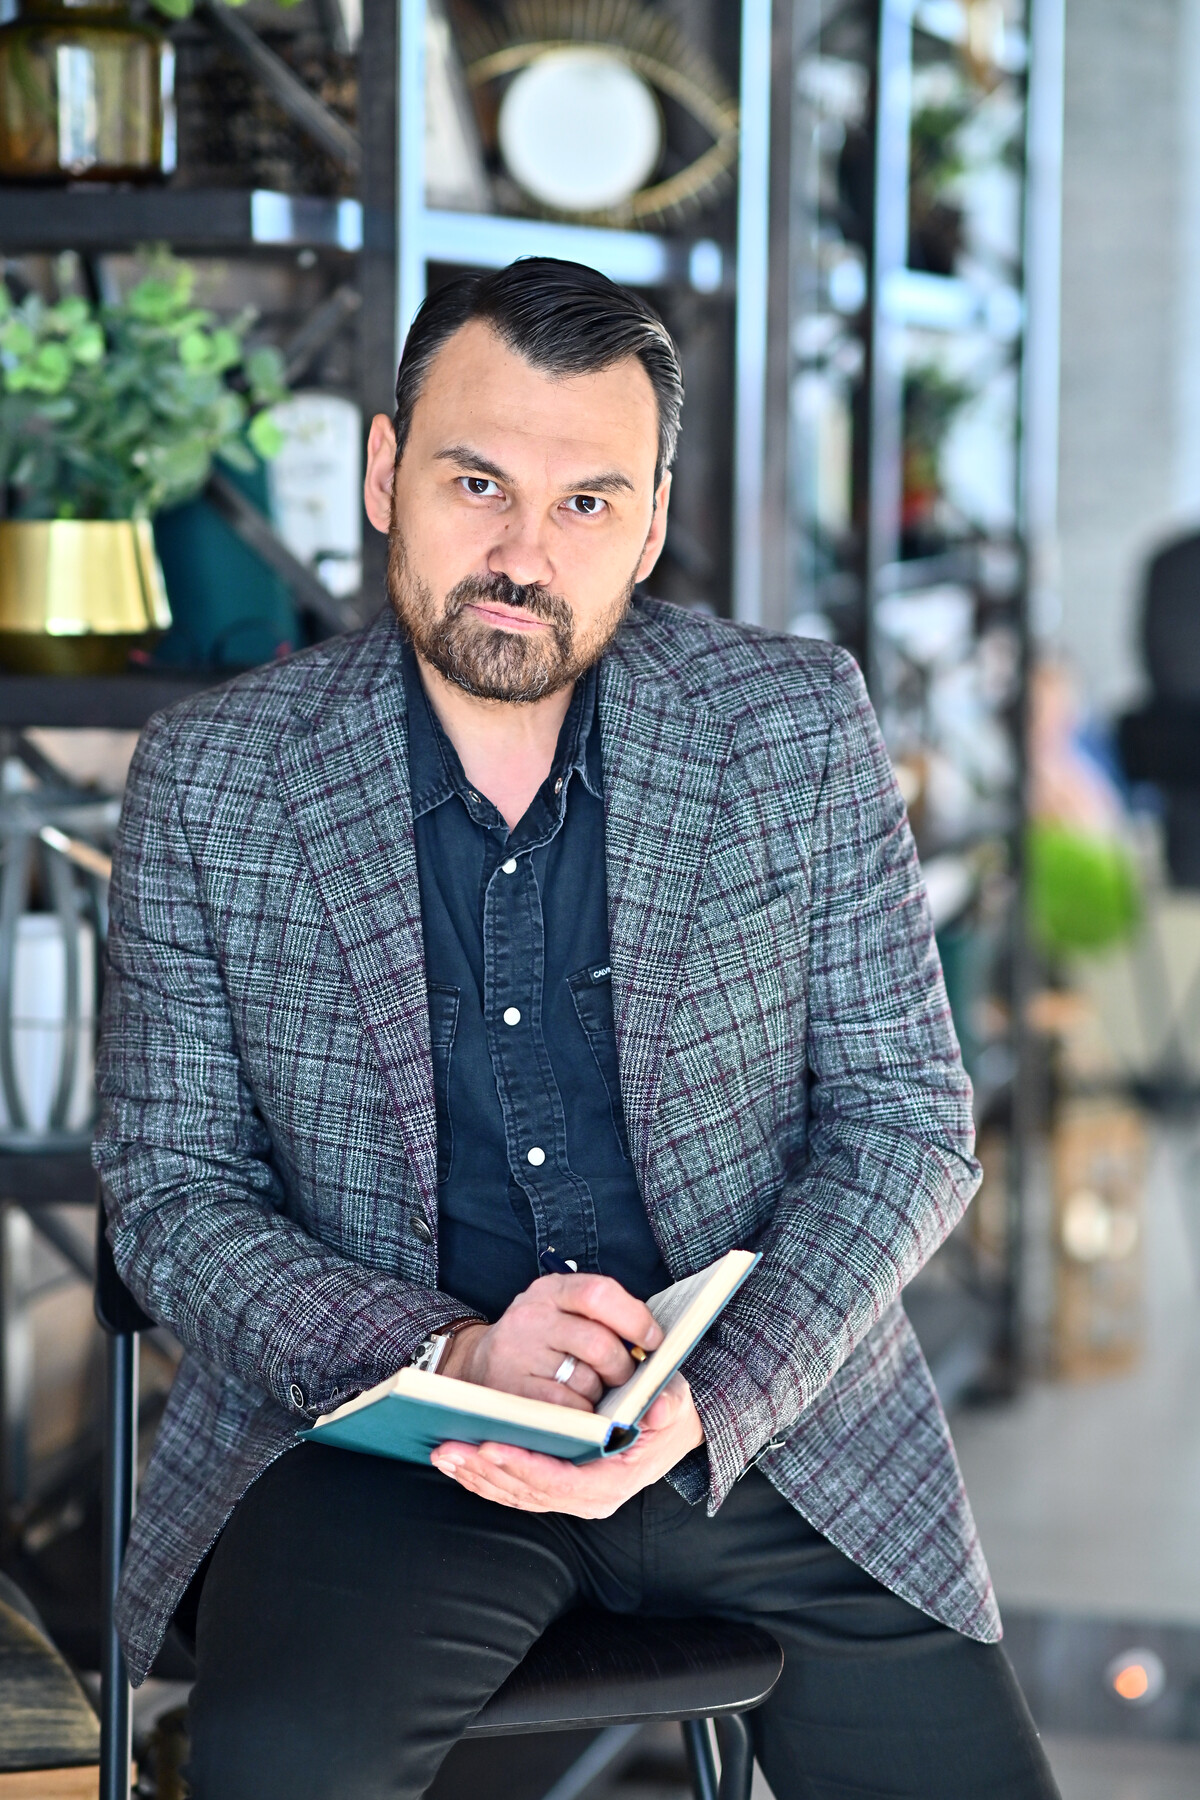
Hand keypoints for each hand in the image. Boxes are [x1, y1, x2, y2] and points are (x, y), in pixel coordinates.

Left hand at [431, 1375, 703, 1516]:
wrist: (666, 1428)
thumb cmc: (666, 1413)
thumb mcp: (675, 1404)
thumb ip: (668, 1406)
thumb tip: (656, 1410)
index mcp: (613, 1482)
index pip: (564, 1483)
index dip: (526, 1466)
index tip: (492, 1446)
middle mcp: (587, 1498)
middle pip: (529, 1491)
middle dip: (487, 1470)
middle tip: (450, 1448)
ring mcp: (567, 1497)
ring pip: (514, 1494)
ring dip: (476, 1475)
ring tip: (444, 1452)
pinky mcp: (551, 1488)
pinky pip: (511, 1488)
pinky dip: (481, 1475)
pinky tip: (456, 1459)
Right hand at [440, 1273, 663, 1410]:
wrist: (480, 1366)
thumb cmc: (542, 1342)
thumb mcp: (567, 1314)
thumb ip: (608, 1320)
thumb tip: (656, 1346)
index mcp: (552, 1290)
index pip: (599, 1293)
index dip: (634, 1318)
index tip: (654, 1340)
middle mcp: (531, 1316)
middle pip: (598, 1343)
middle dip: (623, 1367)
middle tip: (624, 1377)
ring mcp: (517, 1354)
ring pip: (585, 1381)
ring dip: (600, 1394)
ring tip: (592, 1391)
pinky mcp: (511, 1391)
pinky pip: (566, 1410)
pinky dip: (582, 1415)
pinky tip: (577, 1410)